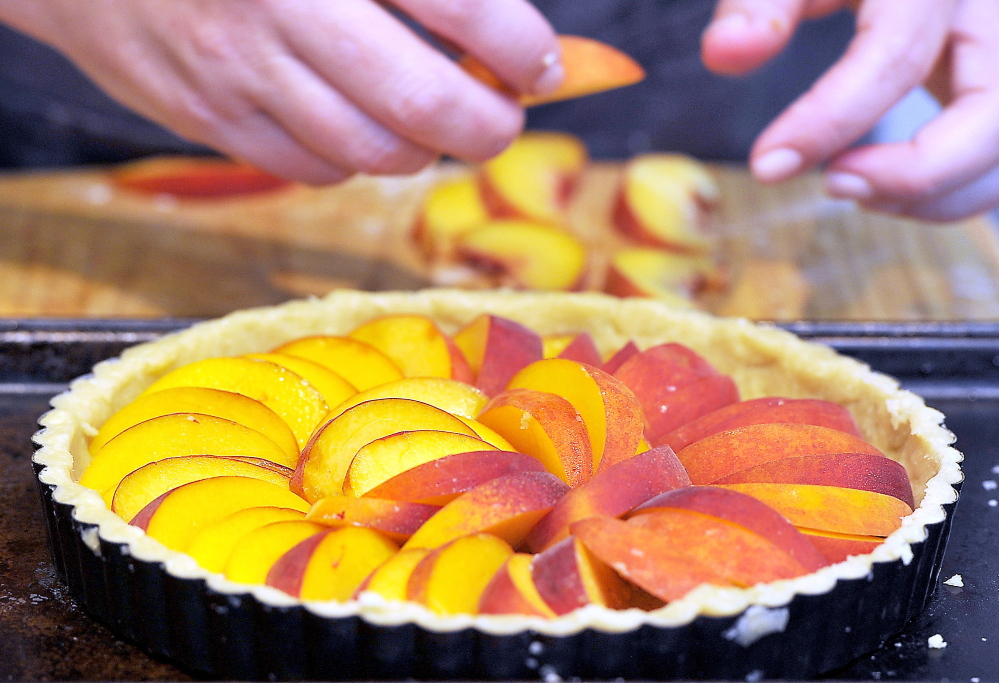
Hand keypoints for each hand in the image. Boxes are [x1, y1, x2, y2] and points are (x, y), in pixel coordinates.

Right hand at [0, 0, 561, 184]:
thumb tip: (495, 23)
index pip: (458, 5)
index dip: (520, 48)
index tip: (542, 64)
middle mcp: (280, 10)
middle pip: (423, 110)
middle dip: (487, 128)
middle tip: (502, 117)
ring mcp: (239, 73)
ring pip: (373, 154)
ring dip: (424, 149)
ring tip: (432, 122)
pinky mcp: (209, 119)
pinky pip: (314, 171)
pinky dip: (356, 160)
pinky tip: (358, 126)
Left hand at [701, 0, 998, 220]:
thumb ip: (761, 2)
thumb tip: (724, 53)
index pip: (895, 57)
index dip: (830, 121)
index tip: (768, 165)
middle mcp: (991, 14)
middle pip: (992, 115)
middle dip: (916, 173)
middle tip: (833, 186)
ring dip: (933, 195)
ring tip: (849, 188)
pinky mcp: (997, 80)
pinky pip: (997, 157)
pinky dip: (950, 191)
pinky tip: (882, 186)